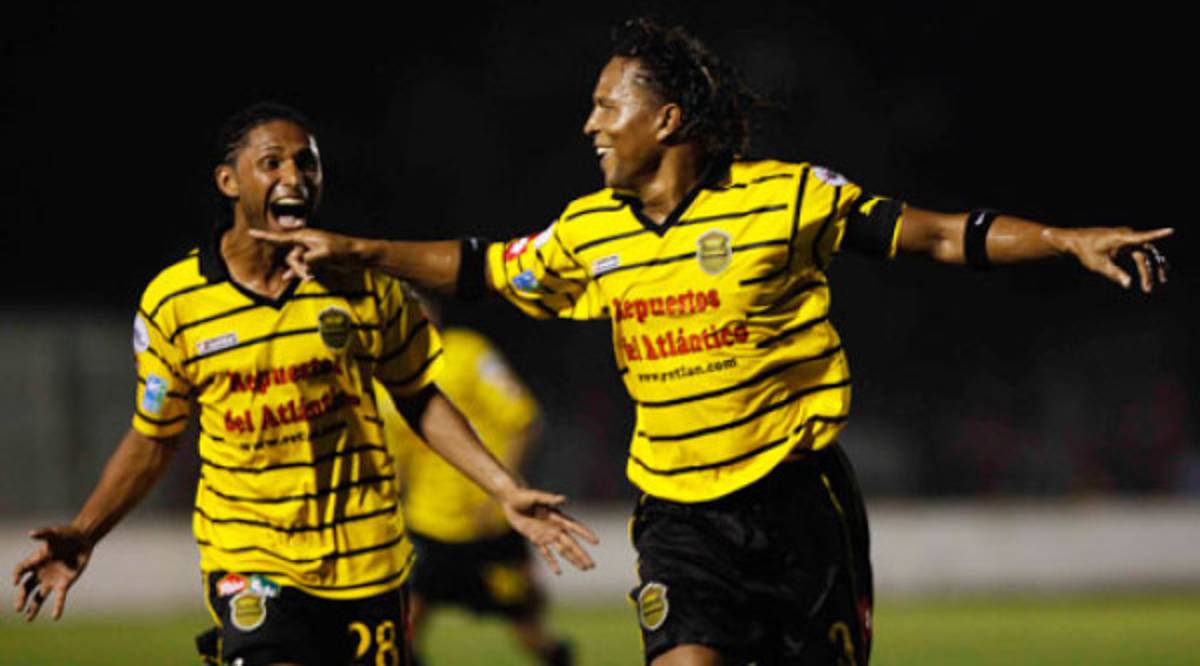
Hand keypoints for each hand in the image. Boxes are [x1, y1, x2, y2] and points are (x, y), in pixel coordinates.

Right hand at [11, 526, 93, 620]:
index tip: (16, 581)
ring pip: (39, 596)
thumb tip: (31, 533)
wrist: (82, 539)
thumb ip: (44, 533)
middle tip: (18, 608)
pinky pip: (60, 598)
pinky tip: (55, 617)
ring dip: (34, 607)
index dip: (17, 575)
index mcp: (35, 561)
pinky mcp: (65, 583)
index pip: (21, 570)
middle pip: (27, 588)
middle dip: (22, 598)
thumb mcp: (55, 533)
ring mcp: (52, 579)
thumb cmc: (66, 534)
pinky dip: (58, 607)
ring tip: (28, 619)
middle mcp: (40, 573)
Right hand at [248, 228, 357, 280]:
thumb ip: (309, 259)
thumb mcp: (325, 254)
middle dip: (297, 267)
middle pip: (290, 257)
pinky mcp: (316, 260)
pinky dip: (299, 272)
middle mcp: (305, 242)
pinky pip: (302, 267)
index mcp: (304, 236)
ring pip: (297, 264)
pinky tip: (290, 277)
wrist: (356, 255)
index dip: (265, 236)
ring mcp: (310, 251)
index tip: (251, 232)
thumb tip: (300, 264)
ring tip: (312, 278)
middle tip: (309, 275)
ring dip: (302, 272)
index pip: (281, 238)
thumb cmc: (342, 250)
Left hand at [499, 488, 598, 574]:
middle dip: (581, 555)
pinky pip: (545, 553)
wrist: (510, 500)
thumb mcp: (535, 496)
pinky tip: (558, 572)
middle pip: (571, 544)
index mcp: (557, 516)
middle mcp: (554, 527)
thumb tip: (564, 498)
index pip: (574, 527)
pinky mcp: (536, 539)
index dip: (585, 534)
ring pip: (562, 550)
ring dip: (573, 559)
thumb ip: (549, 498)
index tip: (596, 542)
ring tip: (584, 568)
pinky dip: (552, 562)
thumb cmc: (523, 495)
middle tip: (592, 565)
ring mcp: (546, 534)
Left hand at [1050, 226, 1171, 291]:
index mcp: (1122, 238)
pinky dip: (1143, 265)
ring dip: (1149, 269)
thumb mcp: (1098, 264)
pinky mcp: (1125, 244)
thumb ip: (1114, 273)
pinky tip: (1149, 275)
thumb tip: (1128, 284)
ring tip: (1153, 284)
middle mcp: (1127, 236)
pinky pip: (1139, 254)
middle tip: (1152, 286)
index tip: (1170, 230)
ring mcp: (1127, 240)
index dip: (1157, 234)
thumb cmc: (1085, 250)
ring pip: (1144, 255)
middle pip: (1146, 253)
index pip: (1143, 237)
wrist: (1074, 242)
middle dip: (1151, 270)